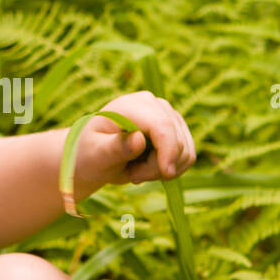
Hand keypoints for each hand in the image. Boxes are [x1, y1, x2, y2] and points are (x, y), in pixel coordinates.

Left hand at [73, 91, 195, 199]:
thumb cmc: (91, 155)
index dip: (169, 151)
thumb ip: (116, 147)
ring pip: (185, 151)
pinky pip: (188, 156)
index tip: (166, 174)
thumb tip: (139, 139)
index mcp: (130, 105)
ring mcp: (167, 114)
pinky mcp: (176, 128)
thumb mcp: (97, 155)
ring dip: (162, 170)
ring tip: (137, 170)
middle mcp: (153, 104)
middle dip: (156, 167)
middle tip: (131, 175)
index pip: (162, 126)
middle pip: (176, 142)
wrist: (95, 156)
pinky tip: (149, 168)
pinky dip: (171, 168)